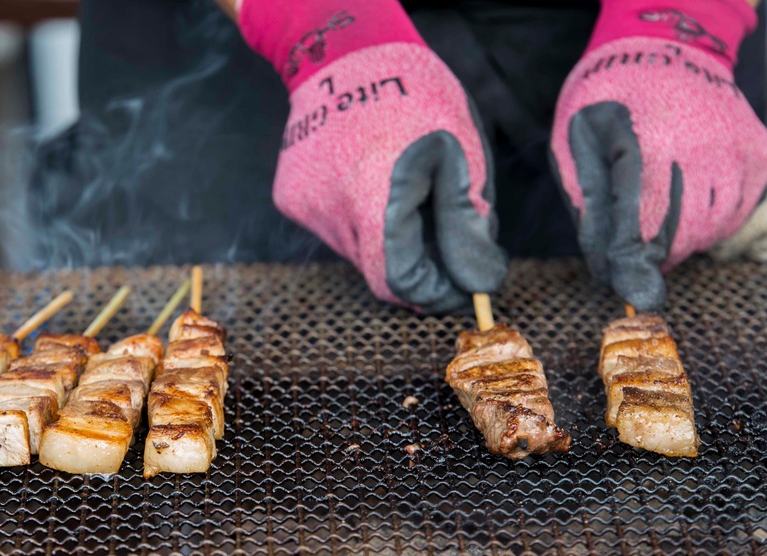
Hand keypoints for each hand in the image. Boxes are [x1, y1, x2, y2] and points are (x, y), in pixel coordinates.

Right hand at [239, 0, 506, 311]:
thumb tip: (476, 282)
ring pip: (356, 252)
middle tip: (440, 229)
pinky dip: (358, 217)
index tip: (459, 286)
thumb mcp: (460, 152)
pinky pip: (334, 227)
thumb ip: (466, 225)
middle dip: (414, 261)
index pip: (399, 282)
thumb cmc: (413, 93)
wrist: (343, 52)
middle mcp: (331, 211)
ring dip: (385, 238)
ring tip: (400, 187)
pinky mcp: (291, 199)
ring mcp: (305, 207)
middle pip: (377, 271)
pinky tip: (365, 175)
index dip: (433, 292)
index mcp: (375, 197)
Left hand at [550, 0, 766, 310]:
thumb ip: (590, 206)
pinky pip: (737, 211)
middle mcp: (700, 148)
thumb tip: (605, 267)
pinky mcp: (759, 153)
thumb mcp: (575, 145)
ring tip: (659, 219)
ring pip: (713, 230)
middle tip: (633, 254)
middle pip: (681, 237)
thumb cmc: (607, 98)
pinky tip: (687, 202)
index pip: (641, 226)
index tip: (629, 290)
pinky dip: (711, 220)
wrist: (665, 48)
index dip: (631, 266)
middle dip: (653, 255)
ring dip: (683, 240)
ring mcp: (736, 150)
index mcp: (645, 145)